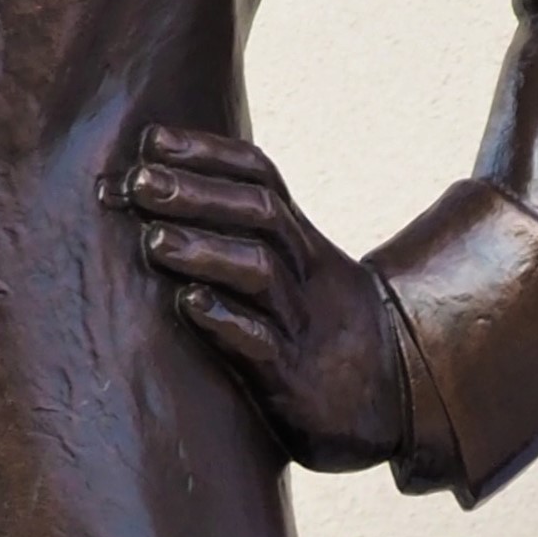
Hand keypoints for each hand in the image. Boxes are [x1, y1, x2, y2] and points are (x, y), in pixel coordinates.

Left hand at [121, 126, 406, 471]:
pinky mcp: (294, 379)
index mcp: (302, 244)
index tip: (153, 137)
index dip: (209, 153)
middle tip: (139, 181)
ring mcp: (301, 325)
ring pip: (262, 272)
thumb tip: (168, 201)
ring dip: (205, 250)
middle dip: (198, 192)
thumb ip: (247, 240)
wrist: (397, 399)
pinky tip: (189, 303)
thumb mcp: (301, 277)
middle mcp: (305, 275)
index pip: (260, 179)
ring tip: (153, 240)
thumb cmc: (324, 335)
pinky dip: (225, 321)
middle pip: (261, 214)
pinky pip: (262, 345)